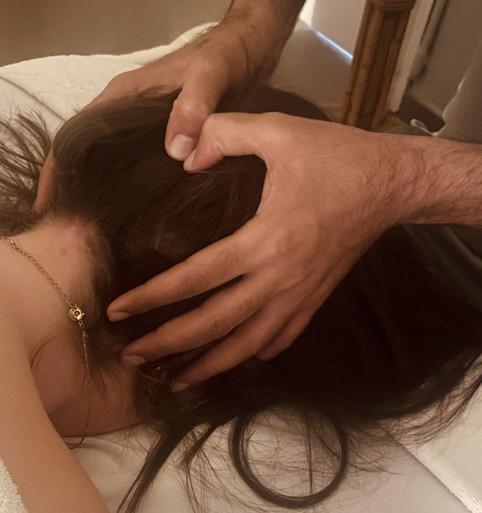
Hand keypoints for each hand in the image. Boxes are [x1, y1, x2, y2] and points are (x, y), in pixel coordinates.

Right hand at [34, 21, 276, 212]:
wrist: (249, 45)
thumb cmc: (226, 54)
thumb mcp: (212, 76)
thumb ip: (194, 108)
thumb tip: (174, 153)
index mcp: (121, 97)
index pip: (72, 136)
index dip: (55, 172)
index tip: (44, 208)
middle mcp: (123, 113)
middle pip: (82, 155)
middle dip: (69, 191)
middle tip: (64, 233)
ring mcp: (140, 128)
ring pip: (105, 164)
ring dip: (93, 193)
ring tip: (89, 234)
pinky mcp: (160, 139)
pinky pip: (131, 167)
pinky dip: (121, 191)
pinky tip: (128, 219)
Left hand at [108, 112, 405, 387]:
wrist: (394, 183)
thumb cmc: (338, 156)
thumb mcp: (279, 130)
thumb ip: (226, 134)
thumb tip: (183, 155)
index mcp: (265, 241)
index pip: (196, 277)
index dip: (152, 297)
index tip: (117, 311)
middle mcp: (279, 279)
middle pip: (215, 323)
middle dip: (169, 344)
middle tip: (132, 357)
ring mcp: (299, 295)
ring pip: (247, 344)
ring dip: (209, 365)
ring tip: (176, 382)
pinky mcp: (315, 299)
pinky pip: (282, 337)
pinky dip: (255, 353)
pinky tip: (237, 361)